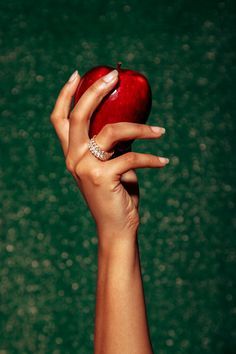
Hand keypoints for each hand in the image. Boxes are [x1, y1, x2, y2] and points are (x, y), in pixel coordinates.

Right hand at [50, 69, 167, 244]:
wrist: (116, 226)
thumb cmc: (116, 194)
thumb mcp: (111, 165)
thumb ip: (114, 146)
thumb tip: (132, 124)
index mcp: (72, 154)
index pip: (59, 119)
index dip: (65, 95)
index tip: (78, 74)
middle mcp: (73, 159)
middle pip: (79, 116)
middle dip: (95, 90)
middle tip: (115, 75)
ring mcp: (85, 168)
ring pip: (112, 131)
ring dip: (141, 129)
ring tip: (160, 132)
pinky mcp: (102, 178)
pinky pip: (131, 157)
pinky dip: (152, 159)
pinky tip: (164, 161)